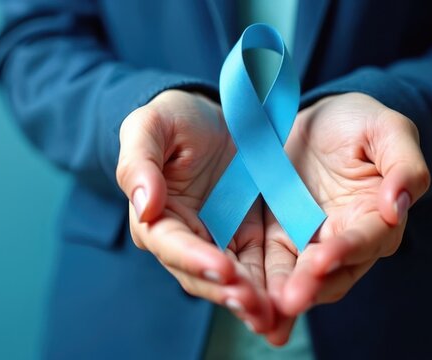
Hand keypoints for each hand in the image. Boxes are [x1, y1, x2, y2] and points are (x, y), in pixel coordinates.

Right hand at [116, 90, 284, 336]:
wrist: (215, 110)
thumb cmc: (174, 117)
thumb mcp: (150, 126)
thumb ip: (139, 163)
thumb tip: (144, 206)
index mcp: (155, 217)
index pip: (171, 244)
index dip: (195, 259)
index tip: (223, 270)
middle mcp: (185, 238)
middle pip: (202, 275)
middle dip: (228, 292)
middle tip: (254, 305)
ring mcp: (218, 242)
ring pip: (233, 282)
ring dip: (252, 301)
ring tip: (275, 316)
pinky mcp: (248, 239)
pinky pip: (261, 269)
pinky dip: (273, 288)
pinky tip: (292, 301)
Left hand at [267, 92, 430, 316]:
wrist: (318, 119)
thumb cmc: (360, 122)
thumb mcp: (387, 129)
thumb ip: (404, 165)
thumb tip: (399, 204)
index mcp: (379, 217)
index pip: (366, 240)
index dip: (345, 250)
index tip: (322, 259)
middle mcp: (346, 241)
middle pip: (331, 273)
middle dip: (309, 287)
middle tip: (288, 300)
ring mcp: (309, 244)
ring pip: (297, 279)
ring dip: (280, 298)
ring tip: (261, 313)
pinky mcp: (277, 240)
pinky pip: (267, 267)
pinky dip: (256, 286)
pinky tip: (238, 299)